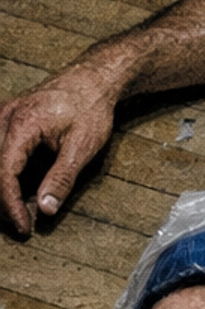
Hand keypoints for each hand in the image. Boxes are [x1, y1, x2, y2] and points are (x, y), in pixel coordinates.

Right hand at [0, 68, 117, 236]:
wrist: (91, 80)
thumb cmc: (90, 109)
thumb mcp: (82, 147)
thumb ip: (62, 178)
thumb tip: (45, 210)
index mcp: (22, 124)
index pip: (5, 172)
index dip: (10, 204)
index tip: (24, 227)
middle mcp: (3, 118)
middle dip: (2, 200)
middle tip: (20, 224)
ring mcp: (0, 116)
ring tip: (15, 210)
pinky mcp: (3, 119)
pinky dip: (0, 171)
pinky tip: (11, 189)